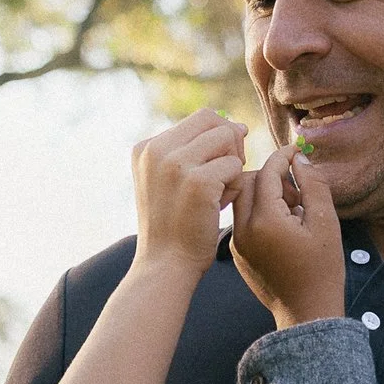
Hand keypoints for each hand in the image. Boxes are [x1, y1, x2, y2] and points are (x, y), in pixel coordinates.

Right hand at [132, 107, 248, 275]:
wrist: (165, 264)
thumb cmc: (175, 226)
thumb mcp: (168, 182)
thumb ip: (190, 152)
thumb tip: (236, 126)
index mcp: (147, 147)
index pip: (200, 118)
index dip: (221, 136)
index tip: (220, 165)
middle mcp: (157, 149)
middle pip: (215, 121)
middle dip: (231, 145)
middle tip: (227, 176)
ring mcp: (176, 164)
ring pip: (228, 139)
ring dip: (234, 165)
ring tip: (221, 193)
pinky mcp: (198, 181)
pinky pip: (235, 166)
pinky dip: (236, 186)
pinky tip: (221, 205)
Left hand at [232, 145, 343, 327]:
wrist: (307, 313)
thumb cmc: (322, 270)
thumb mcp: (326, 223)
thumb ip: (313, 185)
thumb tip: (299, 159)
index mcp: (265, 221)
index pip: (267, 173)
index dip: (282, 158)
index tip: (295, 151)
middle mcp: (243, 231)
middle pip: (247, 182)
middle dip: (271, 177)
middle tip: (297, 191)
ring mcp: (236, 244)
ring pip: (242, 200)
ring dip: (264, 194)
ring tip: (293, 211)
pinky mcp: (237, 254)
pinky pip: (242, 221)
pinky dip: (260, 213)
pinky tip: (284, 228)